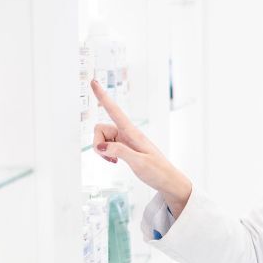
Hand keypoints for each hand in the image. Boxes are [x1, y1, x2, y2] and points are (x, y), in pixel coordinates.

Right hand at [91, 80, 192, 215]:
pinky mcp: (124, 147)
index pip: (114, 110)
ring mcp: (125, 140)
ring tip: (113, 162)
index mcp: (132, 133)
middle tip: (109, 159)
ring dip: (101, 150)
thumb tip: (100, 145)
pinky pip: (106, 145)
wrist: (168, 181)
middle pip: (100, 128)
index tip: (93, 81)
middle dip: (97, 143)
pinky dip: (105, 153)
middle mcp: (127, 133)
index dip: (103, 96)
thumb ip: (119, 152)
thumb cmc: (158, 171)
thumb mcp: (139, 163)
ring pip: (102, 138)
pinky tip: (115, 161)